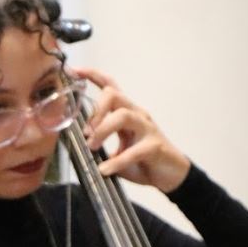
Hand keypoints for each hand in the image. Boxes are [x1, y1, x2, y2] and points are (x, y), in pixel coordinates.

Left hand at [73, 66, 190, 192]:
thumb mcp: (118, 150)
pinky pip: (134, 150)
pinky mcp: (155, 146)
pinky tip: (106, 170)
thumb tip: (80, 148)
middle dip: (96, 110)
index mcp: (127, 112)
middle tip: (86, 132)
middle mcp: (137, 115)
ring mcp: (147, 129)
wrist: (172, 175)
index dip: (93, 76)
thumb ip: (102, 146)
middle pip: (114, 95)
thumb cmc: (144, 160)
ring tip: (93, 148)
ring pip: (123, 115)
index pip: (111, 86)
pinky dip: (117, 161)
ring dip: (103, 130)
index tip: (75, 71)